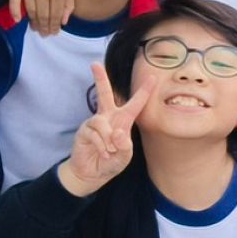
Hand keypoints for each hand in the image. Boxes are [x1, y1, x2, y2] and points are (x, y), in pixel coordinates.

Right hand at [58, 64, 152, 196]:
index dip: (144, 91)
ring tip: (110, 151)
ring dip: (108, 139)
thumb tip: (117, 132)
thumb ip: (125, 146)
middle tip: (94, 64)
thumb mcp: (124, 156)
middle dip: (100, 79)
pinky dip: (101, 145)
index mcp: (123, 120)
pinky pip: (94, 133)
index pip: (136, 103)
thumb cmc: (112, 162)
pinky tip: (103, 153)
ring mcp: (94, 123)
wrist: (92, 173)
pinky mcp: (84, 131)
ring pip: (101, 122)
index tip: (152, 76)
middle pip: (104, 94)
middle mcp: (108, 117)